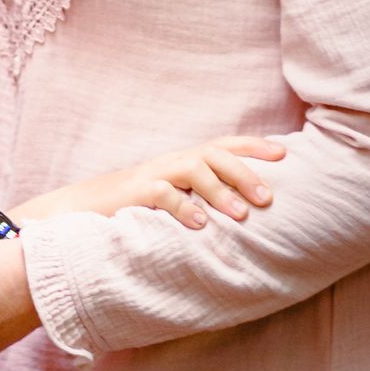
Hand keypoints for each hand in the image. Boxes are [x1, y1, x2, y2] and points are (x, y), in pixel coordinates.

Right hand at [18, 136, 285, 228]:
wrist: (83, 210)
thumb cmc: (139, 210)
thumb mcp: (176, 200)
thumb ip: (205, 200)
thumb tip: (249, 213)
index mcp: (185, 161)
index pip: (224, 145)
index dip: (254, 147)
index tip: (285, 156)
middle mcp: (172, 162)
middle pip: (213, 154)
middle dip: (244, 173)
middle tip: (268, 198)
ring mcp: (152, 175)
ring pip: (192, 169)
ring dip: (220, 190)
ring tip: (241, 215)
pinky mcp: (134, 194)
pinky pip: (161, 194)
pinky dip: (183, 208)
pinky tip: (200, 225)